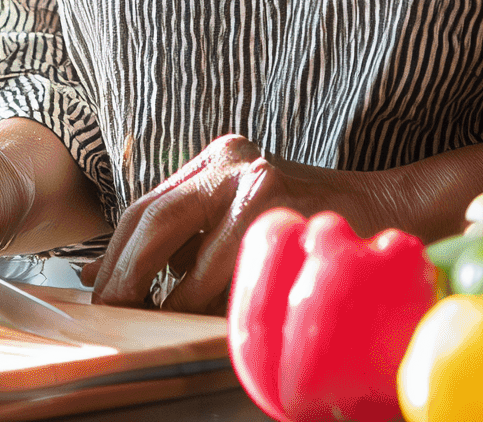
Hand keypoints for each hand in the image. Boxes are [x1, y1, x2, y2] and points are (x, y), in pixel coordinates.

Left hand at [88, 134, 399, 312]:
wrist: (385, 207)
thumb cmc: (303, 217)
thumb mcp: (237, 210)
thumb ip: (183, 236)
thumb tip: (106, 276)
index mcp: (216, 158)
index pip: (145, 207)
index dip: (115, 255)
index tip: (97, 292)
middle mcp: (233, 162)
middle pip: (153, 222)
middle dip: (127, 278)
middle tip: (113, 314)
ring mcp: (261, 186)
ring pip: (193, 263)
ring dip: (174, 304)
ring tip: (162, 324)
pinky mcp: (289, 218)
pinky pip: (237, 279)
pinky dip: (218, 307)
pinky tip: (213, 320)